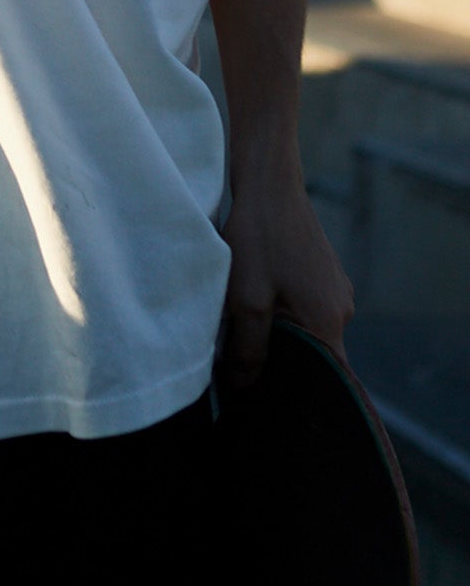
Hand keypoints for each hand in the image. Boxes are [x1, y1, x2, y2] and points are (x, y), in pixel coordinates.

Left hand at [220, 159, 353, 387]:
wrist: (268, 184)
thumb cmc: (258, 239)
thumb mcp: (247, 298)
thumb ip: (250, 347)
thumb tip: (245, 387)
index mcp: (329, 320)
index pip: (329, 377)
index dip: (300, 392)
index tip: (270, 401)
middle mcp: (341, 308)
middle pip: (316, 354)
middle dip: (283, 364)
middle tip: (245, 372)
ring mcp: (334, 288)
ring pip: (307, 328)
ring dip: (279, 334)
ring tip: (244, 336)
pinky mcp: (322, 272)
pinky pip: (306, 306)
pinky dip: (283, 313)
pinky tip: (254, 305)